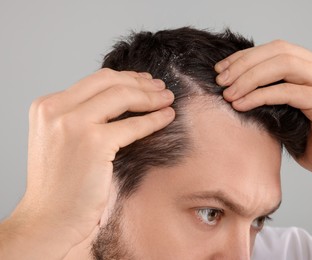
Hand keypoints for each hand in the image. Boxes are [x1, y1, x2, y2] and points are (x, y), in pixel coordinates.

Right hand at [1, 69, 174, 258]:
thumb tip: (120, 100)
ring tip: (167, 99)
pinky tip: (167, 117)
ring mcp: (73, 124)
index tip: (144, 81)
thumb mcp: (62, 139)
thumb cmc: (61, 185)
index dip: (125, 77)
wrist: (50, 219)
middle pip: (110, 81)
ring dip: (151, 97)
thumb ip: (82, 117)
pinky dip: (154, 119)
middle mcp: (56, 109)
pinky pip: (134, 125)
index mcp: (47, 106)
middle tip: (160, 87)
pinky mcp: (93, 143)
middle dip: (141, 82)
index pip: (95, 80)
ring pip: (123, 96)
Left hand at [215, 40, 311, 238]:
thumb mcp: (281, 103)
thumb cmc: (302, 135)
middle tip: (220, 81)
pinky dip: (259, 96)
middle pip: (278, 51)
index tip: (220, 69)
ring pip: (283, 66)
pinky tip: (240, 105)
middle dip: (244, 65)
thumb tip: (228, 75)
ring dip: (249, 78)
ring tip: (228, 94)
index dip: (244, 56)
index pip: (274, 48)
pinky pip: (286, 92)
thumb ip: (267, 84)